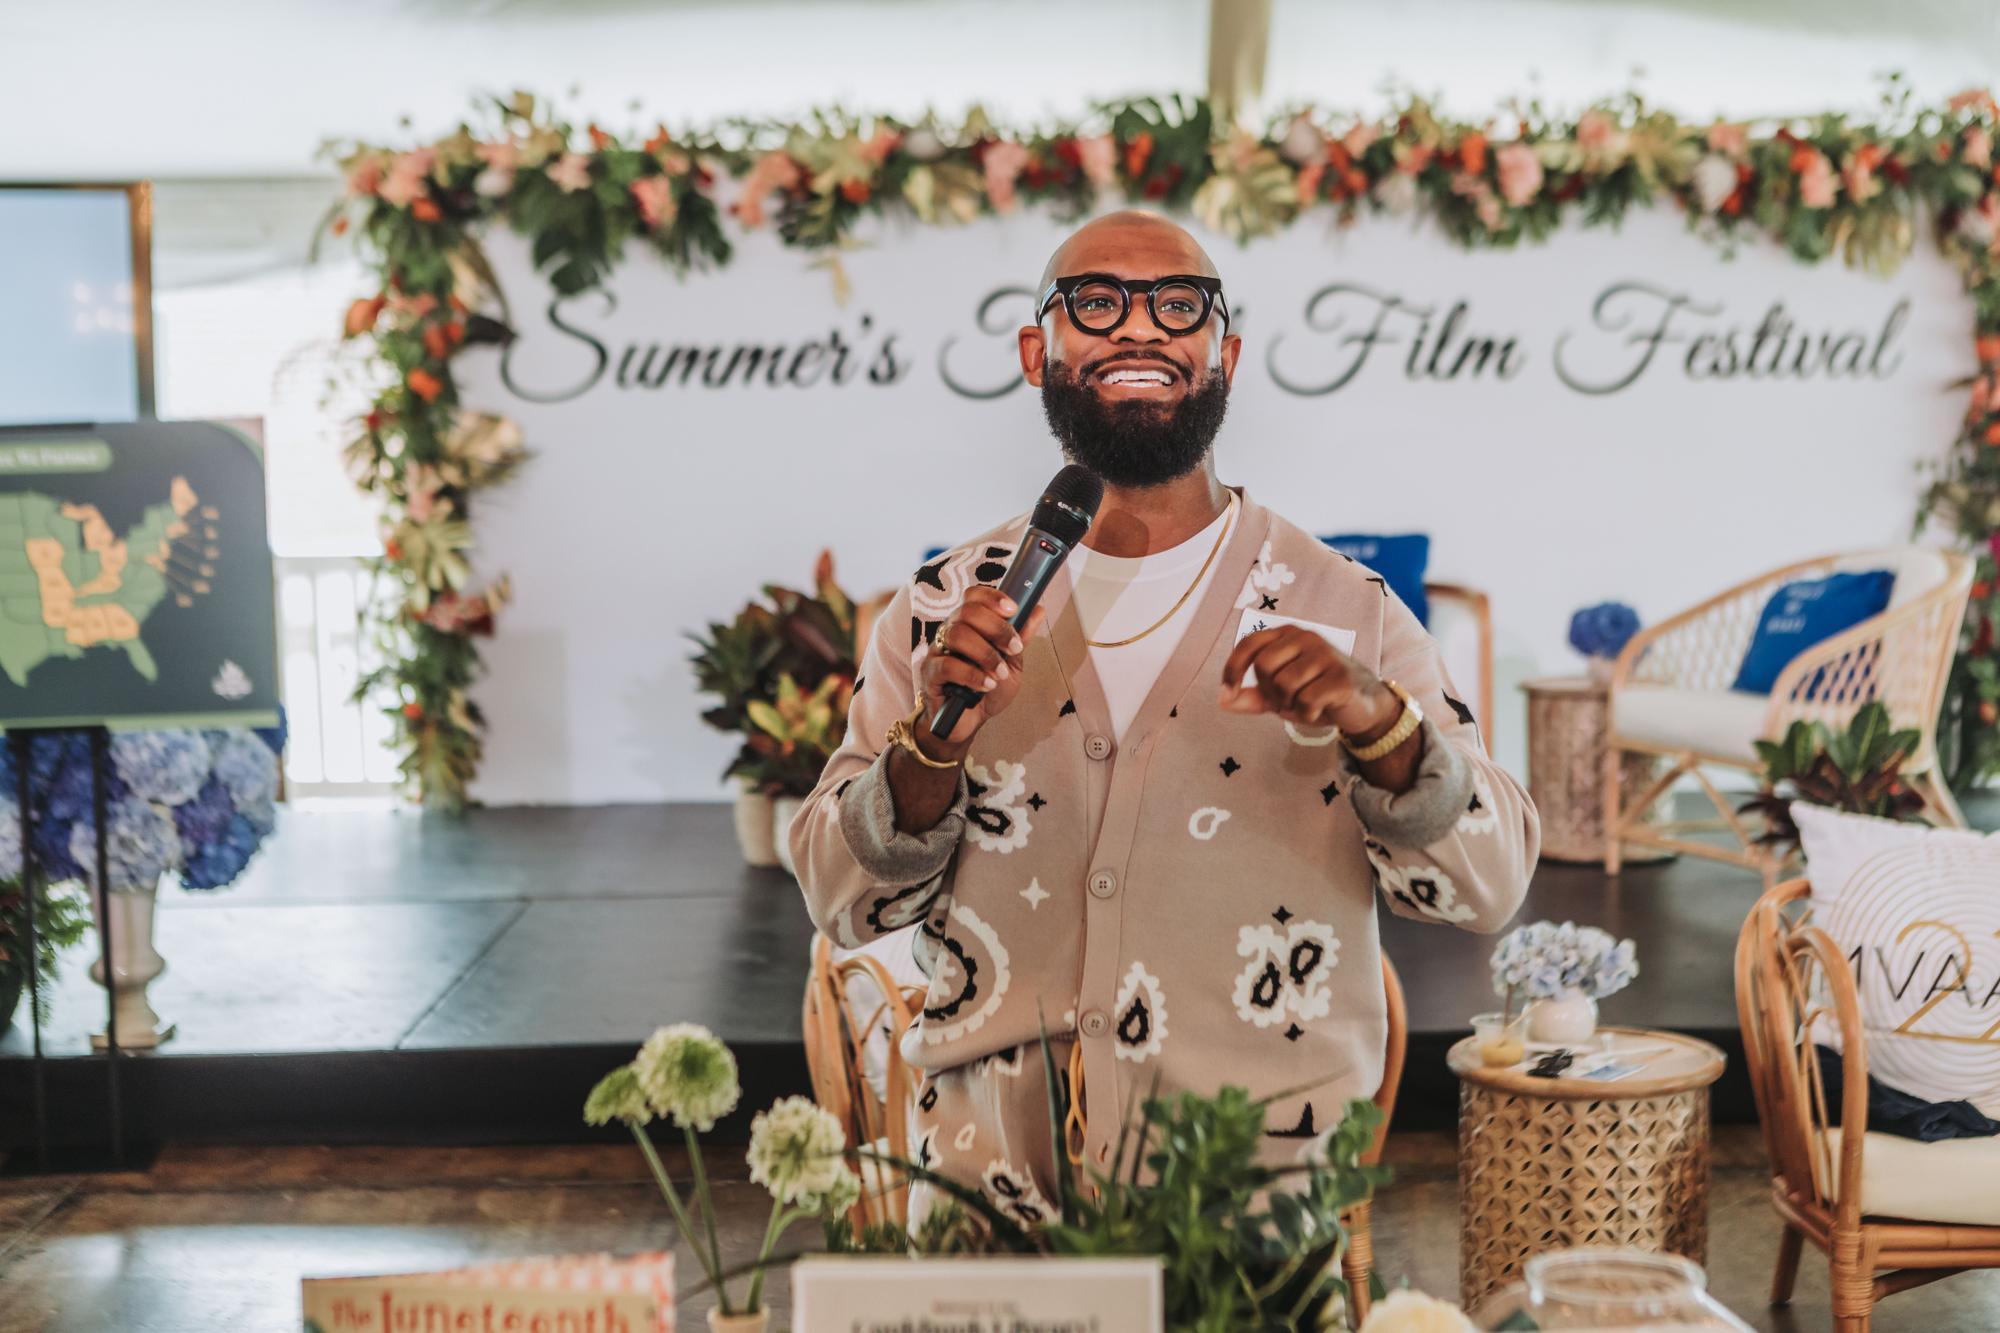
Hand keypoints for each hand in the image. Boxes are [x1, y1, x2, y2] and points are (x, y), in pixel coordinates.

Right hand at [917, 585, 1046, 757]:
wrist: (970, 722)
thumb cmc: (988, 688)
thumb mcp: (1011, 662)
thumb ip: (1020, 636)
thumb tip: (1037, 608)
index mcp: (969, 623)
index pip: (974, 596)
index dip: (992, 597)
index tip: (1013, 609)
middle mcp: (951, 631)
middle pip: (967, 612)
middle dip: (997, 628)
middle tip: (1013, 649)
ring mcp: (938, 651)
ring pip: (957, 635)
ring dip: (986, 654)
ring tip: (999, 673)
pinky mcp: (930, 674)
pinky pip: (947, 665)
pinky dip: (972, 675)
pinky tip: (986, 685)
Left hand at [1219, 625, 1399, 734]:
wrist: (1363, 705)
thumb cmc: (1318, 694)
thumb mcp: (1280, 695)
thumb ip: (1252, 696)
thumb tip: (1222, 701)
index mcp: (1288, 636)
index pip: (1249, 643)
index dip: (1233, 668)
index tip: (1227, 691)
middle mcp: (1306, 638)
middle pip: (1263, 667)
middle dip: (1268, 692)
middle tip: (1286, 702)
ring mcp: (1325, 655)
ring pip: (1283, 685)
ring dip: (1288, 705)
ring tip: (1304, 706)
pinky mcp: (1340, 677)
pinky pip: (1306, 701)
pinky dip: (1306, 714)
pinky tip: (1320, 711)